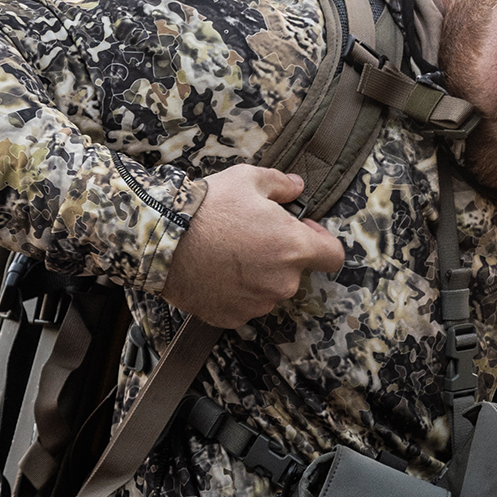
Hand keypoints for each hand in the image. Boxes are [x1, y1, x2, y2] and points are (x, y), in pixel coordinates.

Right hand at [161, 165, 344, 328]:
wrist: (162, 240)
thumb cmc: (207, 208)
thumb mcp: (247, 179)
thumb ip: (281, 184)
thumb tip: (297, 187)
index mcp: (294, 248)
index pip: (333, 256)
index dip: (321, 241)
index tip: (304, 232)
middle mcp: (282, 282)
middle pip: (296, 272)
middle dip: (281, 256)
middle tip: (252, 237)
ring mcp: (257, 304)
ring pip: (269, 290)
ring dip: (258, 276)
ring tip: (229, 254)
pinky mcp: (232, 317)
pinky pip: (244, 305)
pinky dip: (235, 292)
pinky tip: (217, 272)